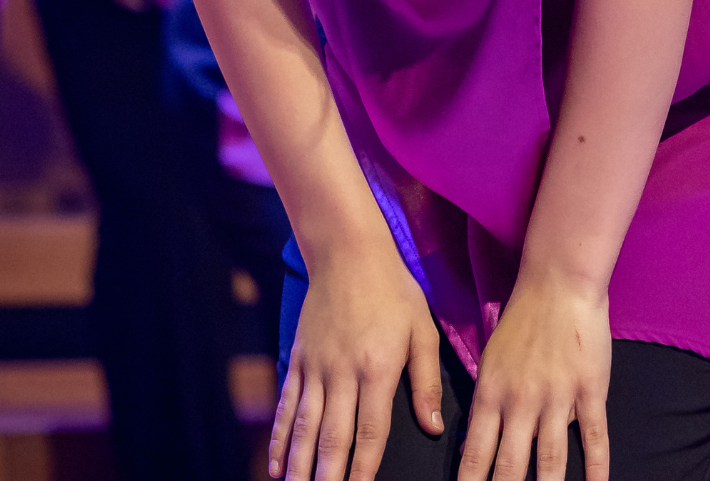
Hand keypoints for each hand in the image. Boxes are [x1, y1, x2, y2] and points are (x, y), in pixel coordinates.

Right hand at [271, 237, 443, 480]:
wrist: (347, 250)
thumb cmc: (392, 289)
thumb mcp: (422, 328)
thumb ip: (426, 380)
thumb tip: (433, 426)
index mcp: (378, 368)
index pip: (370, 433)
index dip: (363, 472)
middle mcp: (343, 372)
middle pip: (333, 438)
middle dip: (327, 478)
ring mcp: (316, 366)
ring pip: (305, 426)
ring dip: (299, 465)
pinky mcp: (299, 357)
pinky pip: (287, 404)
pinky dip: (279, 436)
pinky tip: (276, 464)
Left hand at [459, 274, 611, 480]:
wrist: (558, 283)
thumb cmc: (522, 319)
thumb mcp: (492, 360)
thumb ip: (487, 404)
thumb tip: (472, 450)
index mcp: (492, 392)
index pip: (476, 453)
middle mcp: (521, 401)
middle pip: (511, 466)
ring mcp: (558, 397)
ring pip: (551, 460)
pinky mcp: (590, 390)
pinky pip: (595, 437)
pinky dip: (597, 468)